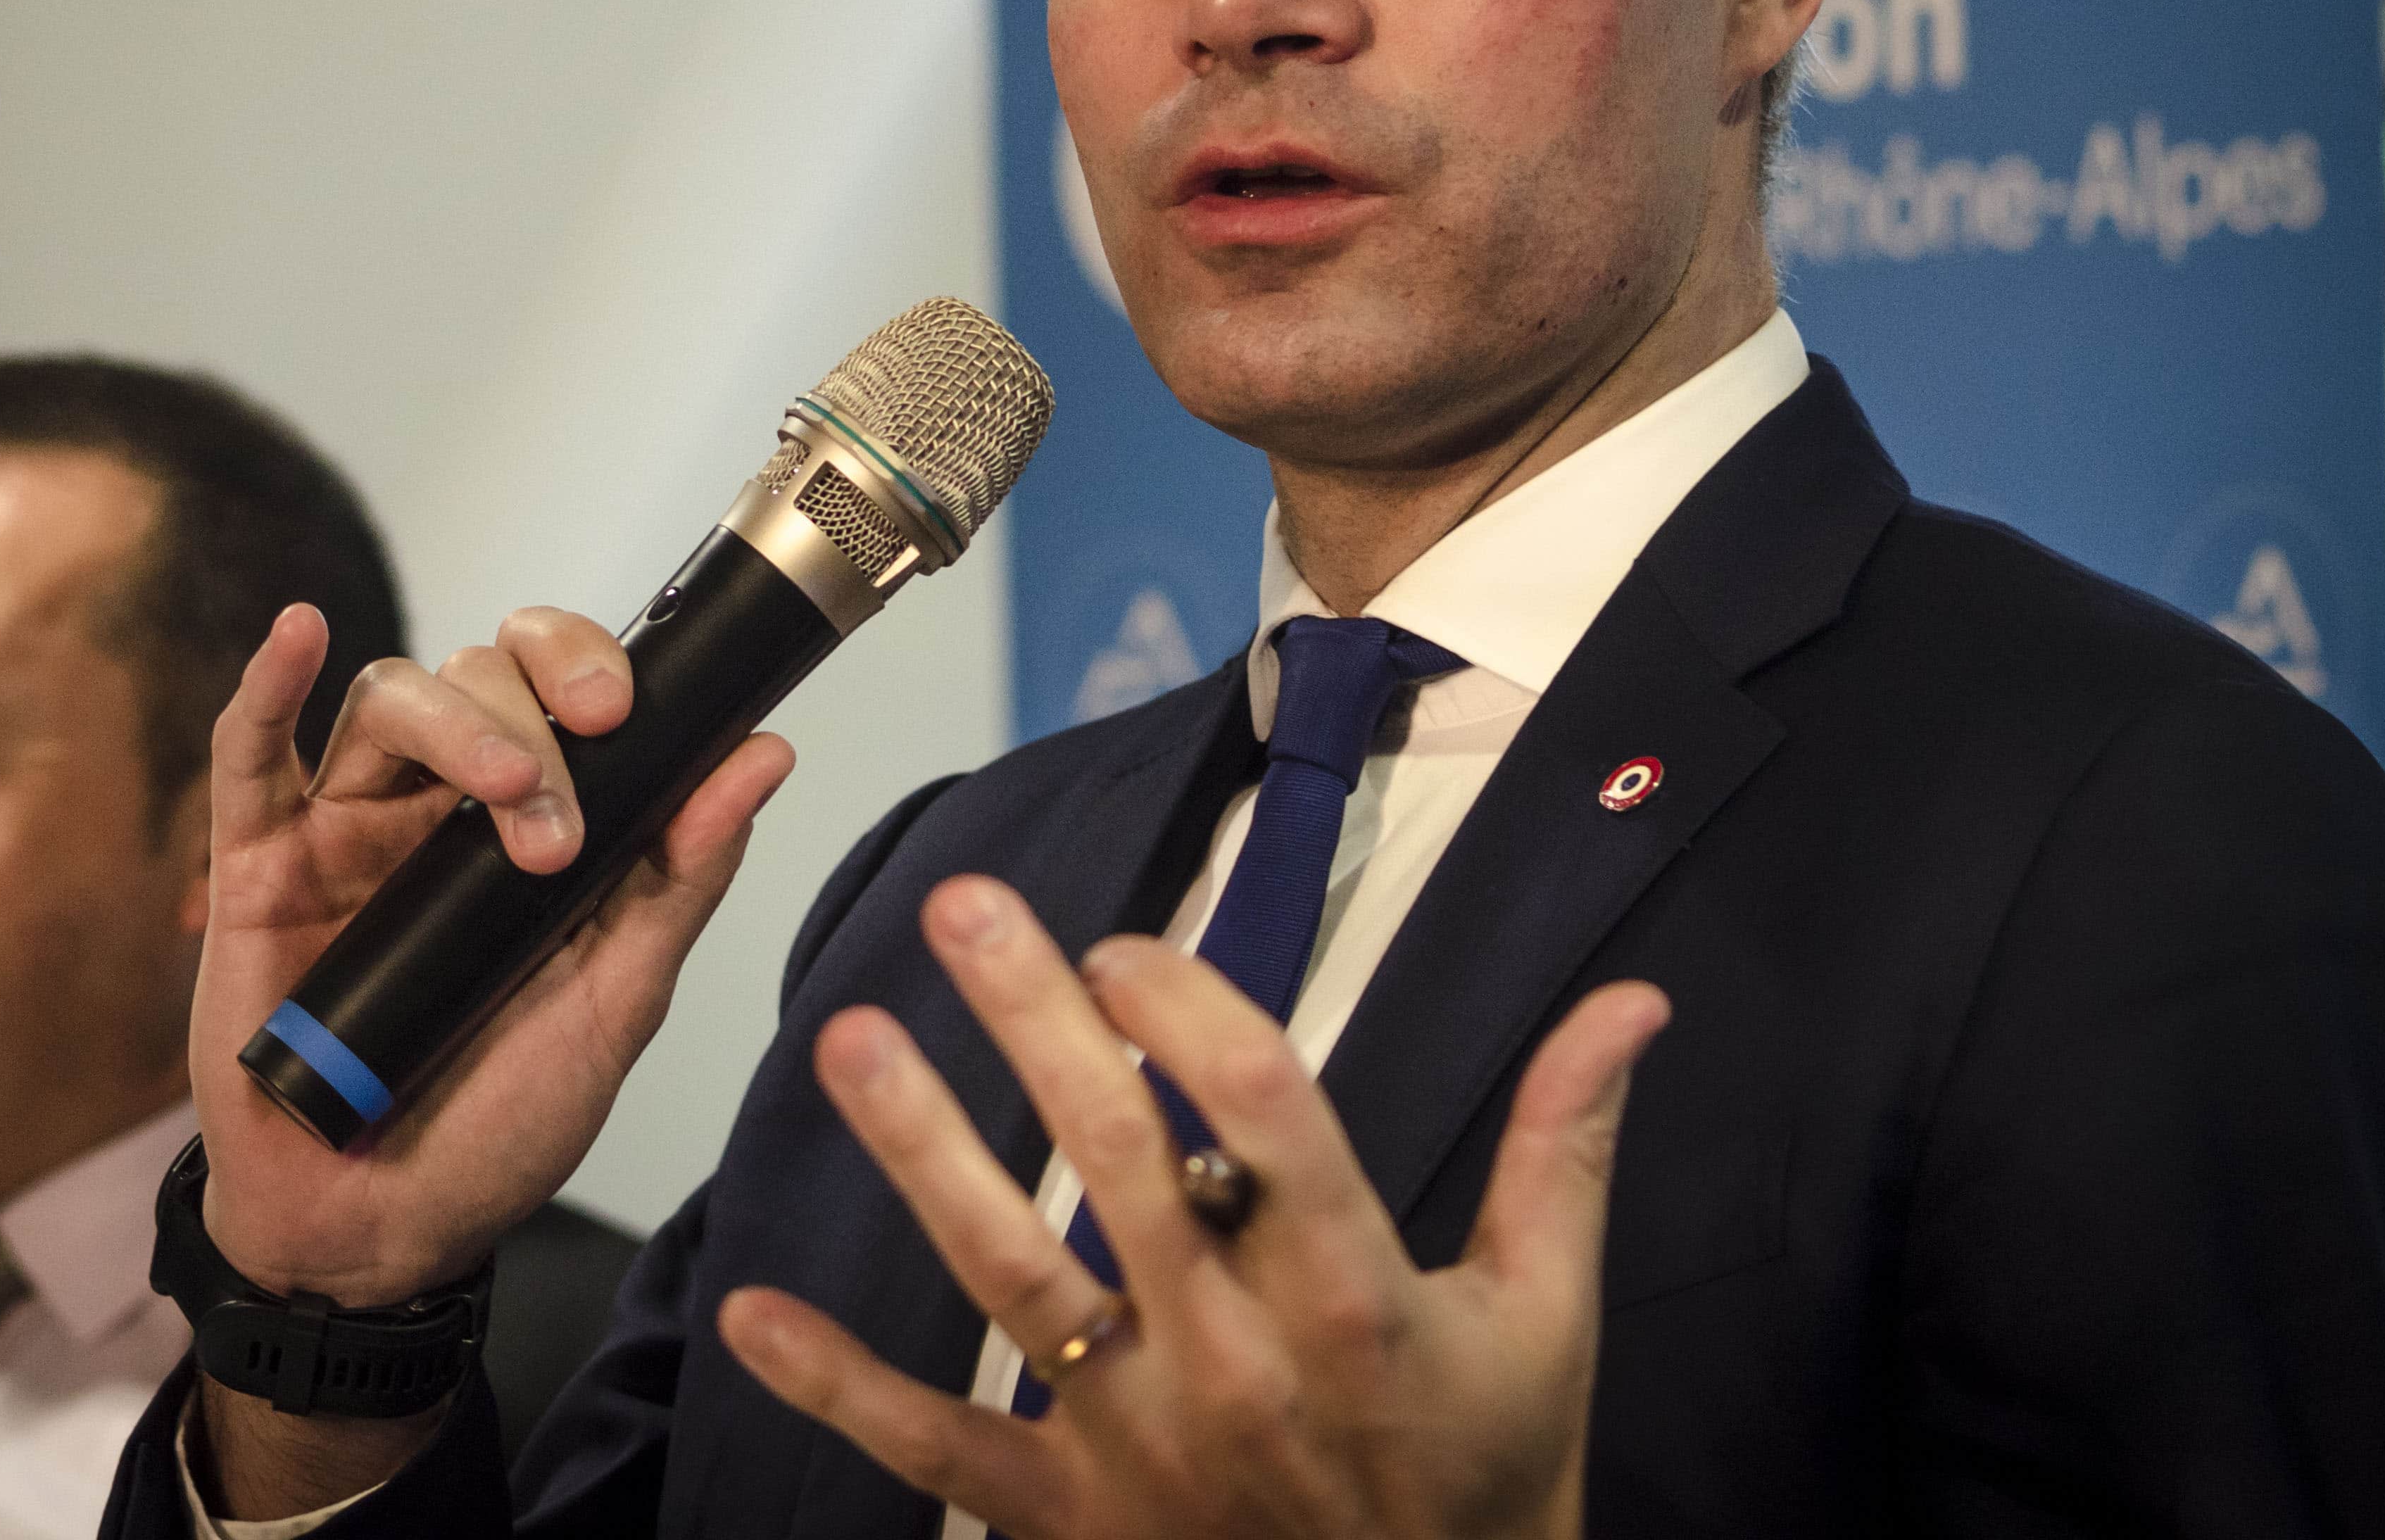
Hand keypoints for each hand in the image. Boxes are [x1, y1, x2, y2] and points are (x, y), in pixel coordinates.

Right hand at [185, 604, 794, 1514]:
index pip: (556, 688)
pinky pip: (247, 756)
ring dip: (452, 720)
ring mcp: (345, 830)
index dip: (589, 664)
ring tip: (499, 793)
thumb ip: (680, 878)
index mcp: (529, 819)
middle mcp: (437, 806)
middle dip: (532, 722)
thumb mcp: (615, 1003)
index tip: (628, 709)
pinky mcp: (257, 871)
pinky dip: (267, 684)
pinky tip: (301, 632)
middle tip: (558, 826)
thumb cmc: (499, 1121)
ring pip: (388, 700)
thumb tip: (763, 755)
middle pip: (474, 674)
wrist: (384, 1233)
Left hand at [718, 875, 1667, 1539]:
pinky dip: (839, 1384)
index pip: (1266, 1113)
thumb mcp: (1547, 1321)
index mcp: (1358, 1298)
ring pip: (1013, 1276)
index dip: (1188, 1008)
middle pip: (1120, 1163)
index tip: (1126, 936)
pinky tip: (751, 1309)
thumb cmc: (1486, 1483)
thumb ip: (1564, 1147)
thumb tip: (1633, 1003)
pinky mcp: (1071, 1519)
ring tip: (851, 1036)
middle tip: (964, 906)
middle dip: (1034, 1022)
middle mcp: (1243, 1362)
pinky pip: (937, 1448)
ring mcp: (1146, 1444)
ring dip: (923, 1150)